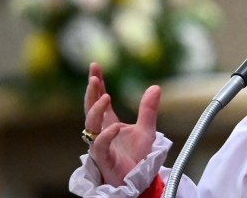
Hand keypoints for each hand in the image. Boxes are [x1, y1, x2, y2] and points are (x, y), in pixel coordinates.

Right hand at [83, 63, 160, 186]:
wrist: (137, 181)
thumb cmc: (137, 157)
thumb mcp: (146, 129)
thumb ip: (148, 109)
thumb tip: (155, 86)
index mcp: (109, 123)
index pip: (100, 100)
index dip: (97, 84)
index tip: (94, 66)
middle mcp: (101, 132)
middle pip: (91, 109)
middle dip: (91, 92)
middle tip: (94, 77)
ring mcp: (100, 145)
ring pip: (91, 126)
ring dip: (97, 110)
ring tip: (106, 97)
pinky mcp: (104, 159)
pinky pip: (101, 145)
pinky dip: (106, 135)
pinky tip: (115, 127)